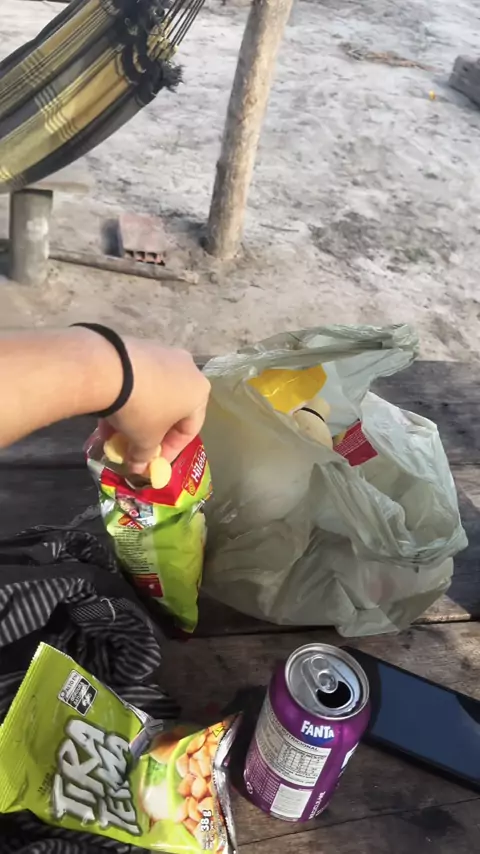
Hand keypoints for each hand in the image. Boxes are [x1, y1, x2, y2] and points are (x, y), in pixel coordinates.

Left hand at [102, 341, 209, 474]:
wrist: (112, 368)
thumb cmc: (142, 409)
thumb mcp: (144, 439)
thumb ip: (145, 456)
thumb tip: (138, 467)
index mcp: (199, 393)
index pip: (189, 430)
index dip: (169, 452)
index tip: (151, 464)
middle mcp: (188, 370)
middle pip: (171, 410)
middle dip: (151, 432)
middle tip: (133, 446)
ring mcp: (165, 353)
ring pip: (154, 393)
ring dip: (137, 415)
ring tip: (115, 430)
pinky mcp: (141, 345)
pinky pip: (139, 378)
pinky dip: (128, 396)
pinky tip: (109, 408)